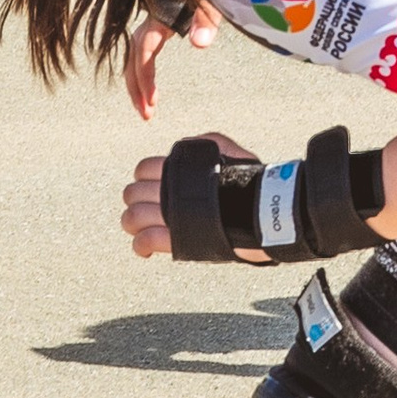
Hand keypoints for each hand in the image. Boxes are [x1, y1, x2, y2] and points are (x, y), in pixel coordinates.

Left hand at [121, 131, 262, 262]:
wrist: (263, 210)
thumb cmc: (249, 180)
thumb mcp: (226, 150)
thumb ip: (201, 146)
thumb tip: (186, 147)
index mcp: (177, 168)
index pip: (143, 169)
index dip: (143, 179)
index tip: (151, 190)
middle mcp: (169, 191)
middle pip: (132, 193)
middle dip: (135, 202)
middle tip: (145, 210)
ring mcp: (170, 215)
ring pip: (132, 218)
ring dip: (133, 225)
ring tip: (141, 230)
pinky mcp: (176, 239)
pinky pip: (145, 242)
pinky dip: (140, 247)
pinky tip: (145, 251)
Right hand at [122, 0, 219, 122]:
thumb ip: (205, 18)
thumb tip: (200, 44)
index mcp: (159, 14)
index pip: (144, 49)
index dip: (145, 76)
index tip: (152, 100)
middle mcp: (151, 18)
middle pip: (133, 57)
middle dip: (137, 87)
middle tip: (146, 114)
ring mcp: (153, 20)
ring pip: (135, 56)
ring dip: (137, 82)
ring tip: (146, 108)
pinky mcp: (159, 21)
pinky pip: (143, 50)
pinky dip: (143, 69)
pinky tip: (150, 84)